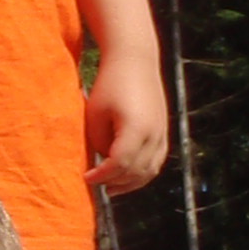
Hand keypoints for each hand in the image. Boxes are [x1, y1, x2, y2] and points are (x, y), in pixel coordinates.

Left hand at [83, 52, 169, 192]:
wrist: (135, 62)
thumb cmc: (109, 85)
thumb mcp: (96, 114)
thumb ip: (100, 143)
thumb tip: (105, 163)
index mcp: (136, 129)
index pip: (119, 164)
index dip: (101, 176)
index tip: (85, 179)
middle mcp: (154, 134)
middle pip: (136, 171)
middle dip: (114, 182)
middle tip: (95, 185)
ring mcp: (162, 133)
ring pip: (150, 170)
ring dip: (130, 183)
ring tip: (109, 188)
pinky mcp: (164, 132)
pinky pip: (156, 161)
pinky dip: (142, 173)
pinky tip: (126, 176)